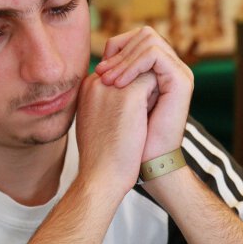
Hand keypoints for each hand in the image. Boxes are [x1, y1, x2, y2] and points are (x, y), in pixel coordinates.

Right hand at [76, 69, 158, 195]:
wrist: (102, 177)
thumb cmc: (102, 156)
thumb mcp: (97, 121)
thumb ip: (106, 102)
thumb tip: (127, 95)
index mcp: (86, 88)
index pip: (117, 70)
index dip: (131, 87)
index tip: (132, 113)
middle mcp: (95, 81)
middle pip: (130, 66)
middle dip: (143, 84)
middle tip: (142, 115)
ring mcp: (110, 86)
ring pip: (143, 71)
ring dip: (150, 91)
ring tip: (144, 118)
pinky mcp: (129, 94)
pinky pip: (153, 80)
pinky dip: (156, 98)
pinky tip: (149, 118)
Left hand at [93, 27, 193, 160]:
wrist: (146, 163)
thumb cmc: (126, 138)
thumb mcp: (114, 101)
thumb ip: (113, 78)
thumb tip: (98, 63)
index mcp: (156, 72)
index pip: (136, 40)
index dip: (115, 49)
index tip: (98, 71)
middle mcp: (169, 69)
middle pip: (143, 34)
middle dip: (119, 50)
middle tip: (102, 74)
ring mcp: (178, 73)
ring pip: (148, 40)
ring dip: (124, 58)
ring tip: (109, 81)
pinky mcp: (181, 80)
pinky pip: (154, 55)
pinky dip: (133, 65)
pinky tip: (119, 85)